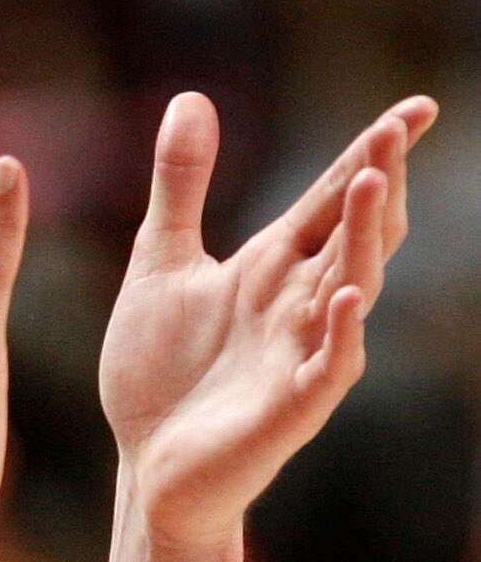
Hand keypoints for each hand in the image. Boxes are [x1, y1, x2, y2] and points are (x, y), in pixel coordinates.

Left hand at [100, 90, 437, 553]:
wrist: (144, 466)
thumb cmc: (159, 372)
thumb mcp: (160, 260)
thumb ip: (180, 184)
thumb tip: (192, 95)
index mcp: (272, 264)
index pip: (332, 196)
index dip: (372, 151)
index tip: (417, 106)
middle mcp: (298, 302)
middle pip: (354, 231)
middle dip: (377, 180)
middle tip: (398, 129)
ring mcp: (300, 353)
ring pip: (352, 286)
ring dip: (364, 237)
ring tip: (373, 183)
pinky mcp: (291, 408)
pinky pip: (329, 367)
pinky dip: (339, 332)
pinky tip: (344, 297)